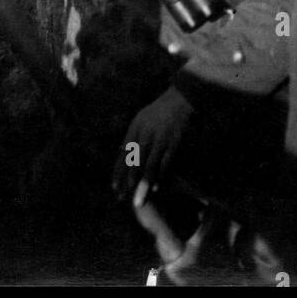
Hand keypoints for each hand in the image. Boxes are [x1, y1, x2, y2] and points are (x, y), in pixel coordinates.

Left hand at [112, 86, 194, 201]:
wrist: (182, 97)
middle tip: (122, 198)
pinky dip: (160, 176)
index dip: (118, 171)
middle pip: (134, 162)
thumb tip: (122, 150)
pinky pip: (165, 162)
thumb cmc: (161, 109)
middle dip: (127, 181)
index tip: (114, 187)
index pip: (124, 154)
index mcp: (135, 127)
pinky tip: (156, 187)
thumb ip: (133, 135)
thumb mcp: (142, 118)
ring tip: (138, 200)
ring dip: (142, 184)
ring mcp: (160, 137)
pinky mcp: (174, 141)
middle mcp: (145, 132)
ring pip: (148, 165)